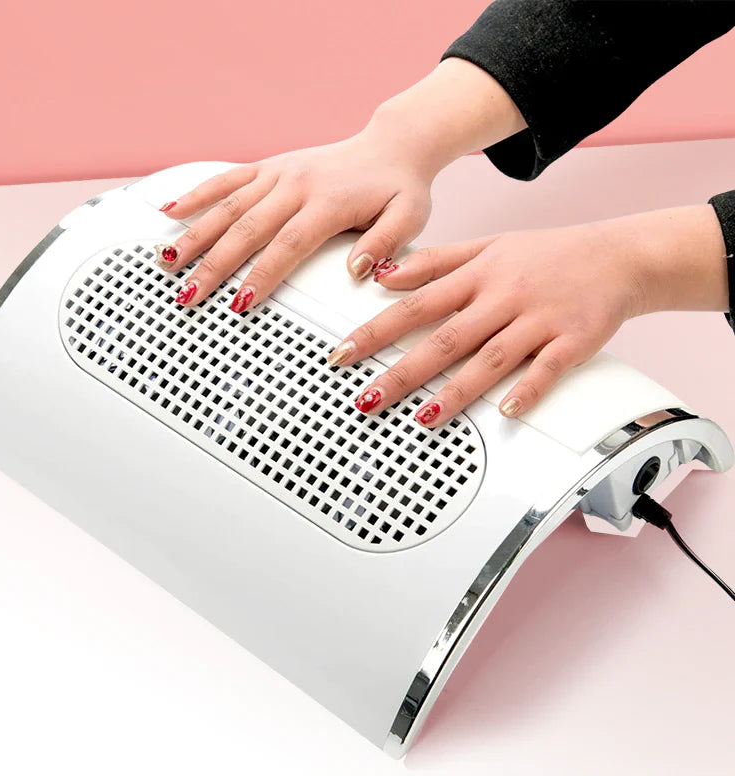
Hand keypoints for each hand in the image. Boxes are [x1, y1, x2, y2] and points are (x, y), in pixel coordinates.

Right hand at [152, 58, 524, 310]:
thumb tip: (359, 271)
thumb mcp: (410, 217)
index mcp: (329, 201)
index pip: (288, 244)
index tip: (240, 304)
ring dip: (195, 234)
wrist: (392, 146)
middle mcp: (296, 183)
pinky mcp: (269, 166)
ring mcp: (278, 172)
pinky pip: (227, 179)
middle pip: (247, 228)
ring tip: (166, 262)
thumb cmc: (400, 188)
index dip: (262, 274)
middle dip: (214, 264)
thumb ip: (385, 243)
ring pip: (227, 205)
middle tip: (189, 295)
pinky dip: (197, 195)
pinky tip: (168, 213)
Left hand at [328, 205, 727, 425]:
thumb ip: (433, 262)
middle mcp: (501, 297)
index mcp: (477, 275)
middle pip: (444, 338)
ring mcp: (537, 320)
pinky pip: (546, 369)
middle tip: (368, 399)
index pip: (415, 304)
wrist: (616, 256)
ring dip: (456, 390)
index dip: (375, 330)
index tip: (342, 354)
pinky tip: (506, 412)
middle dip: (402, 371)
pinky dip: (527, 390)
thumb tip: (384, 276)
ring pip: (490, 358)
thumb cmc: (546, 255)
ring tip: (424, 417)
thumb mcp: (485, 246)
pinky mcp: (571, 341)